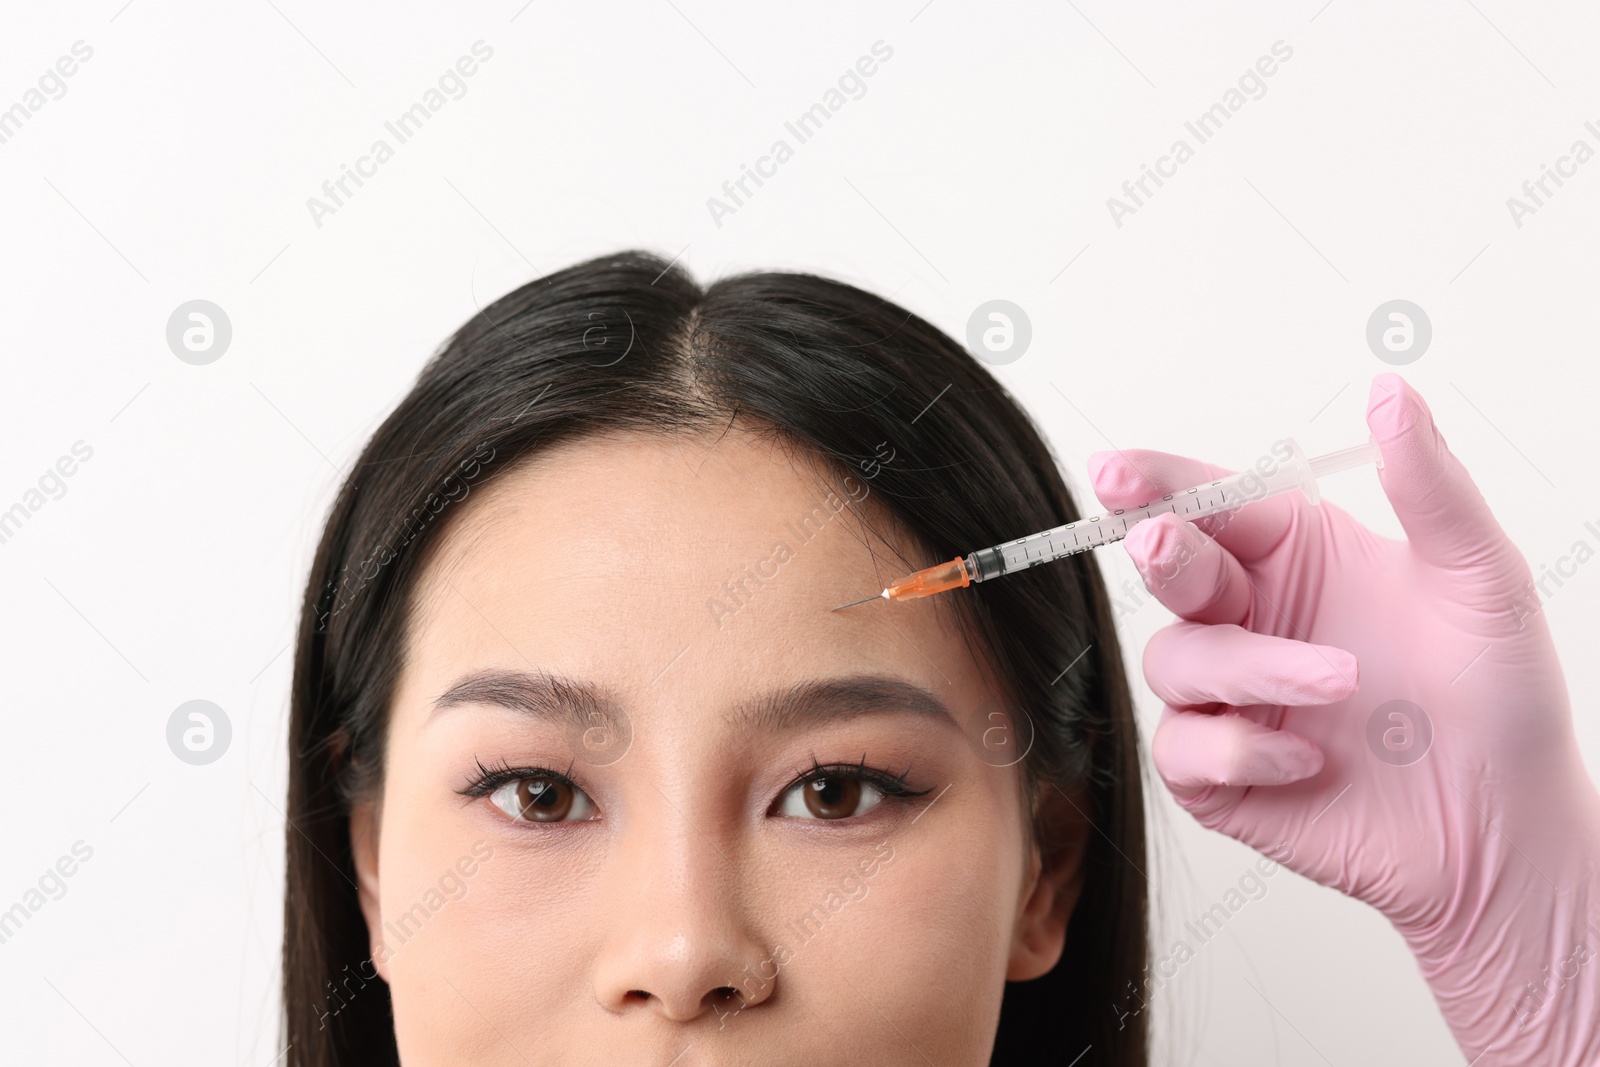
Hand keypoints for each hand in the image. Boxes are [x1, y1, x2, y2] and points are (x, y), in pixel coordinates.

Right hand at [1088, 373, 1599, 1063]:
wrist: (1506, 832)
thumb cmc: (1500, 704)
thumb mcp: (1480, 578)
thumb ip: (1428, 484)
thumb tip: (1388, 391)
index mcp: (1298, 557)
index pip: (1210, 501)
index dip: (1156, 482)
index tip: (1115, 471)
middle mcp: (1255, 619)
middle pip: (1168, 568)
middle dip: (1163, 553)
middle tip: (1168, 546)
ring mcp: (1232, 699)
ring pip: (1175, 659)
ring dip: (1249, 666)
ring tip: (1341, 684)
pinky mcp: (1220, 773)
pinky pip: (1184, 747)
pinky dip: (1242, 748)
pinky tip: (1310, 759)